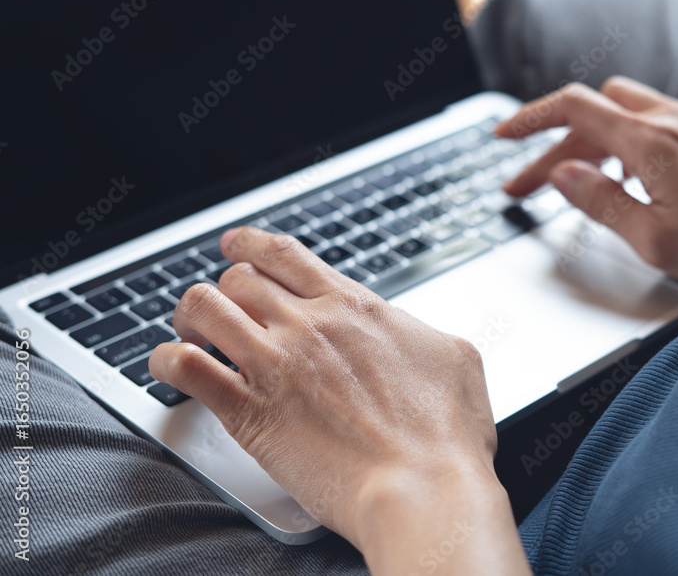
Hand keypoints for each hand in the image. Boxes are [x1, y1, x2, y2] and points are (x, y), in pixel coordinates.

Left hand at [149, 227, 528, 574]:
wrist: (424, 488)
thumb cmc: (446, 435)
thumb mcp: (457, 358)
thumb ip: (423, 334)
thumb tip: (413, 335)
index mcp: (355, 307)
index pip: (285, 254)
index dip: (250, 243)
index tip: (235, 246)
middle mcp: (309, 325)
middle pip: (238, 277)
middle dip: (222, 287)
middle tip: (219, 308)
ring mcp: (275, 365)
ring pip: (203, 307)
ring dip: (189, 316)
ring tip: (190, 333)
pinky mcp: (249, 412)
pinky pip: (185, 368)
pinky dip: (166, 362)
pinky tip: (170, 368)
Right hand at [498, 77, 677, 283]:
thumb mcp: (655, 240)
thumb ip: (601, 202)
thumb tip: (563, 175)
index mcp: (651, 143)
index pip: (574, 107)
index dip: (531, 119)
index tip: (503, 137)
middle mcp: (671, 119)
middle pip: (592, 109)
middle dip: (553, 142)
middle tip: (528, 184)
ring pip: (620, 110)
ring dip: (588, 140)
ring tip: (573, 183)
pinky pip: (648, 121)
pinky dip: (620, 142)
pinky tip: (622, 178)